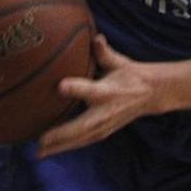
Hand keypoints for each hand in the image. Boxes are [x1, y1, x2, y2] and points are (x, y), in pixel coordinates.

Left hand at [37, 35, 155, 157]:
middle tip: (40, 141)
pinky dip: (66, 147)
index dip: (76, 88)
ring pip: (80, 139)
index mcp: (109, 91)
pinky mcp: (104, 132)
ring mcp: (105, 125)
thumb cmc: (130, 75)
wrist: (151, 94)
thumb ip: (104, 52)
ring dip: (60, 146)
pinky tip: (49, 151)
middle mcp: (106, 111)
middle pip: (82, 126)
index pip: (91, 90)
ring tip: (39, 153)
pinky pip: (83, 142)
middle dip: (61, 134)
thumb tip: (95, 38)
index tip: (60, 86)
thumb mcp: (120, 62)